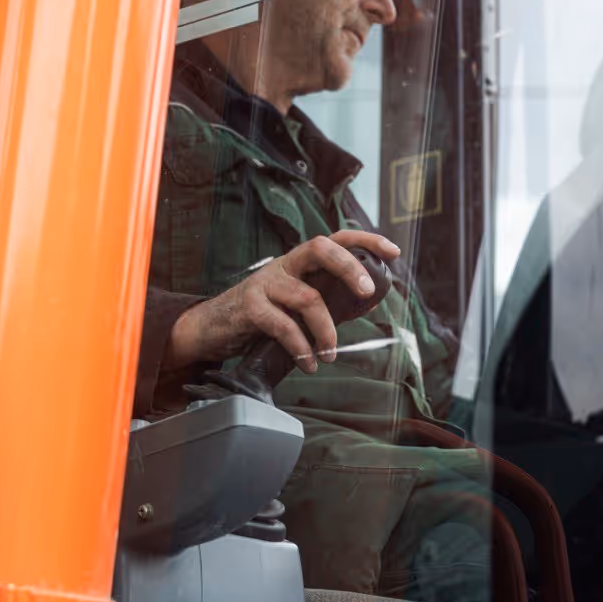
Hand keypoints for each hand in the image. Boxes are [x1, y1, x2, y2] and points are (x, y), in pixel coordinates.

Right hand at [162, 230, 400, 375]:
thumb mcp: (293, 302)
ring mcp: (265, 284)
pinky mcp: (250, 307)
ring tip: (331, 354)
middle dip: (349, 268)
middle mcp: (283, 266)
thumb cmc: (257, 315)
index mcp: (298, 263)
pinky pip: (282, 325)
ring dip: (326, 330)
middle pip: (320, 249)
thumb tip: (367, 302)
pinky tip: (308, 362)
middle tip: (367, 292)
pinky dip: (300, 347)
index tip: (393, 251)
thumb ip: (324, 299)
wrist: (210, 327)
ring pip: (307, 297)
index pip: (335, 239)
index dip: (366, 241)